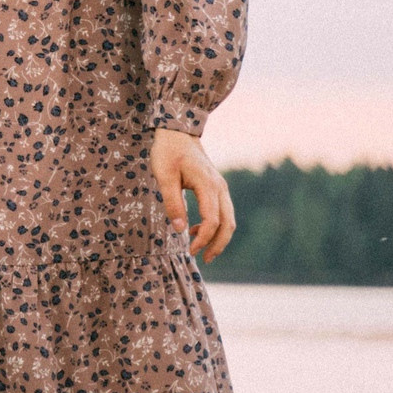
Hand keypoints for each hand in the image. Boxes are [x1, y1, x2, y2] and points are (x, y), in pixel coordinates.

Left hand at [151, 129, 235, 260]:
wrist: (177, 133)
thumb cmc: (167, 152)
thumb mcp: (164, 176)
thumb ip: (172, 202)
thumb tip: (179, 230)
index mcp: (208, 185)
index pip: (212, 220)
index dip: (203, 239)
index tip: (190, 251)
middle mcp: (220, 188)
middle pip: (228, 224)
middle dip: (218, 245)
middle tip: (203, 259)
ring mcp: (221, 188)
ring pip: (229, 219)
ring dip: (218, 237)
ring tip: (200, 250)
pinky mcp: (218, 188)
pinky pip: (223, 212)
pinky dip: (215, 226)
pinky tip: (193, 229)